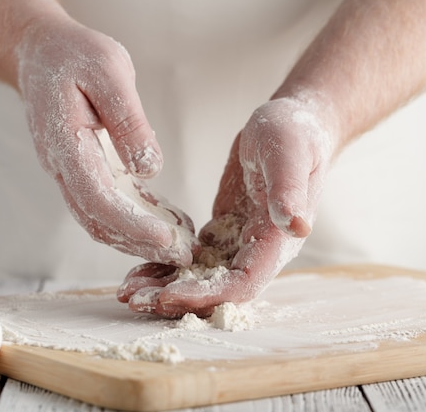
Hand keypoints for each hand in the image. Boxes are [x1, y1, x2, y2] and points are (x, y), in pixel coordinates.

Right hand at [16, 16, 196, 265]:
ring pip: (101, 220)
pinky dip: (135, 219)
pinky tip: (166, 223)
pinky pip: (107, 204)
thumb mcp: (108, 71)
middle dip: (140, 243)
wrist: (42, 55)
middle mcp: (63, 167)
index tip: (168, 240)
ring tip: (180, 246)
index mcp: (66, 144)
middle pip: (98, 221)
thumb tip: (149, 167)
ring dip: (137, 238)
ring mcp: (71, 173)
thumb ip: (128, 120)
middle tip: (183, 255)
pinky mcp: (84, 171)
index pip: (97, 199)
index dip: (132, 225)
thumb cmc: (74, 56)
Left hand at [118, 96, 337, 316]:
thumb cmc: (295, 133)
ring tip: (128, 292)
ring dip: (166, 287)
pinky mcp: (224, 232)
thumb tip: (296, 225)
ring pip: (202, 278)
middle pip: (218, 290)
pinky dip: (168, 266)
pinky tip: (141, 270)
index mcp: (278, 239)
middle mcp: (260, 250)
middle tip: (134, 300)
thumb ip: (289, 189)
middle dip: (177, 298)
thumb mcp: (289, 153)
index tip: (168, 295)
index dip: (206, 294)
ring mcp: (240, 243)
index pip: (243, 282)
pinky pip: (194, 258)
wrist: (294, 125)